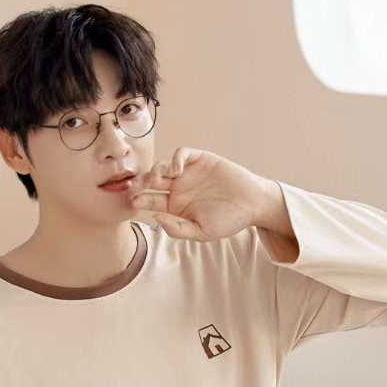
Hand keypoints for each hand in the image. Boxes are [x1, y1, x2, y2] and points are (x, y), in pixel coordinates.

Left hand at [128, 146, 279, 242]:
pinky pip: (181, 154)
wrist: (253, 204)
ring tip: (156, 179)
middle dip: (141, 183)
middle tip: (136, 187)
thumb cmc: (229, 220)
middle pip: (152, 182)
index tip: (133, 202)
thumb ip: (178, 229)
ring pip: (163, 166)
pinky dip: (175, 159)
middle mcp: (179, 188)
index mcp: (176, 206)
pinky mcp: (200, 159)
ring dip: (155, 171)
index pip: (151, 201)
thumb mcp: (202, 232)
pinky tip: (176, 171)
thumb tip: (156, 218)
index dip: (140, 200)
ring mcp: (189, 173)